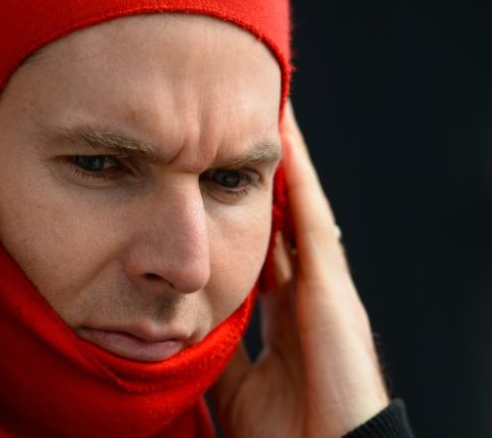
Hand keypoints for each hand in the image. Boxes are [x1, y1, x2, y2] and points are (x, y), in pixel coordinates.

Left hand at [213, 102, 388, 437]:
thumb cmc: (285, 428)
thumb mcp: (235, 380)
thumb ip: (220, 349)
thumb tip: (187, 333)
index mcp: (284, 312)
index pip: (264, 249)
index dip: (247, 214)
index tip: (221, 179)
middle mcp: (305, 289)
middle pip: (282, 219)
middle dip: (264, 179)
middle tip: (241, 131)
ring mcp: (322, 284)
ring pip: (298, 208)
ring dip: (284, 163)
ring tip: (268, 114)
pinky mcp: (332, 286)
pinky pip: (311, 220)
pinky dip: (300, 179)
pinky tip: (286, 140)